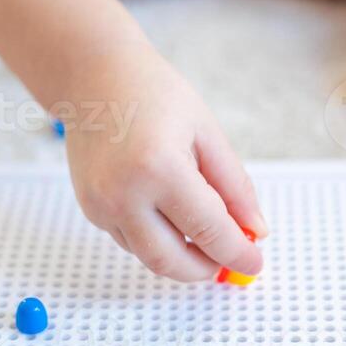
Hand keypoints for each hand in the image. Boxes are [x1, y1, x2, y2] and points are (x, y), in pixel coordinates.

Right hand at [64, 52, 265, 281]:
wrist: (93, 77)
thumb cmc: (152, 94)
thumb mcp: (206, 133)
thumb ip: (234, 187)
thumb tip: (255, 230)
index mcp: (160, 169)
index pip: (208, 231)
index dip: (237, 253)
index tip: (254, 262)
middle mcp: (124, 194)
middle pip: (172, 261)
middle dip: (205, 267)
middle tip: (229, 259)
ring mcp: (101, 205)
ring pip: (150, 256)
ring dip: (181, 254)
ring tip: (201, 229)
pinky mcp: (90, 209)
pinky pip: (131, 240)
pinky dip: (156, 238)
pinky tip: (168, 210)